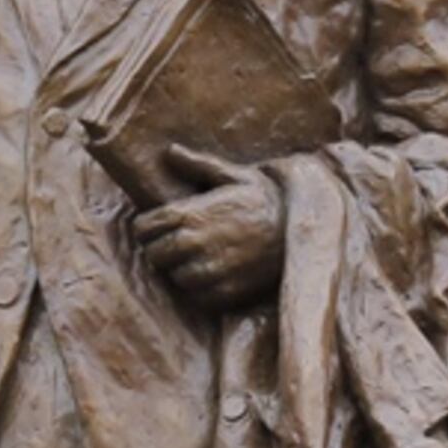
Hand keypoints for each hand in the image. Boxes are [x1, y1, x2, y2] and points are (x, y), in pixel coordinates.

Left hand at [134, 145, 285, 312]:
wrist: (303, 230)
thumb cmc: (267, 198)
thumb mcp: (234, 175)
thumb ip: (198, 164)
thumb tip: (170, 151)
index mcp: (190, 213)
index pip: (144, 228)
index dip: (147, 228)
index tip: (157, 229)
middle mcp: (193, 244)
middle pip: (154, 256)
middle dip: (162, 250)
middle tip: (177, 245)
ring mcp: (209, 270)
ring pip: (175, 278)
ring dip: (182, 271)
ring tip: (198, 260)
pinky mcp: (224, 292)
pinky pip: (197, 297)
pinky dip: (201, 289)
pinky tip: (214, 274)